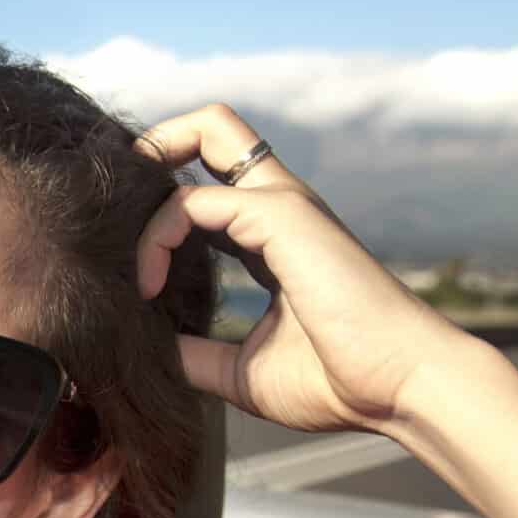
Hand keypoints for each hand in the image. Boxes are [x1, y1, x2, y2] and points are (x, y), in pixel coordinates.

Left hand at [132, 104, 477, 438]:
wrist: (401, 391)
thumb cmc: (339, 383)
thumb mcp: (242, 370)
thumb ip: (194, 354)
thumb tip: (146, 352)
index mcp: (272, 235)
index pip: (207, 187)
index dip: (157, 205)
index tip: (127, 267)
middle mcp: (279, 207)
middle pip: (215, 126)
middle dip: (155, 142)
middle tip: (116, 203)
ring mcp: (284, 204)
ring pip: (206, 132)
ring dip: (147, 189)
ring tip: (131, 271)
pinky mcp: (284, 216)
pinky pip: (195, 201)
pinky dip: (157, 237)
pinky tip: (148, 287)